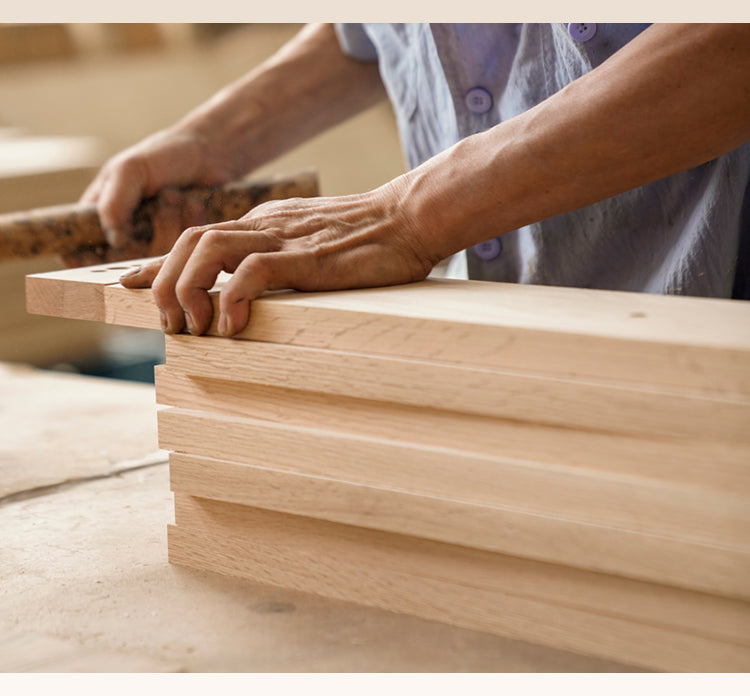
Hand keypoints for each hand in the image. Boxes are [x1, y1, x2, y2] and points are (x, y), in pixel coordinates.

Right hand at [74, 127, 236, 258]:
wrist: (209, 154)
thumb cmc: (163, 157)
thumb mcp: (130, 170)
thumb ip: (114, 202)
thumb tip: (115, 241)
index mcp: (104, 216)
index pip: (82, 252)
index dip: (85, 259)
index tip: (108, 250)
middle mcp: (128, 236)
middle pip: (127, 258)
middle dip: (151, 226)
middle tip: (167, 195)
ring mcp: (157, 244)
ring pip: (157, 254)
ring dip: (171, 220)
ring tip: (177, 194)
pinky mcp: (183, 248)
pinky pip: (183, 251)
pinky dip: (189, 223)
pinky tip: (194, 203)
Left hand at [119, 180, 439, 336]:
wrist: (412, 216)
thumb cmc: (373, 239)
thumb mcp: (317, 244)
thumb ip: (287, 260)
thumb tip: (264, 293)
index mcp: (266, 222)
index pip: (198, 235)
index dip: (159, 262)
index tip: (131, 284)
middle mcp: (266, 225)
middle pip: (189, 240)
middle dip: (163, 281)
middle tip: (168, 323)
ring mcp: (284, 238)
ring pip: (208, 250)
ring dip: (188, 289)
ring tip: (193, 327)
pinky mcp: (306, 256)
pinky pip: (252, 270)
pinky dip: (231, 297)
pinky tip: (232, 326)